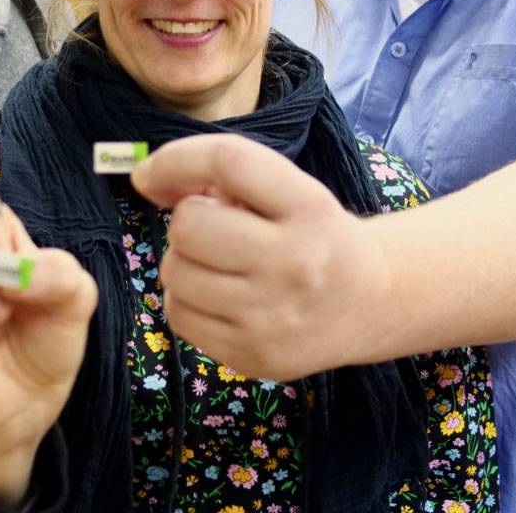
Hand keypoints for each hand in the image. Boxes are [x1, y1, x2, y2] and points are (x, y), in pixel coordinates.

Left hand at [131, 134, 390, 379]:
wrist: (368, 303)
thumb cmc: (313, 234)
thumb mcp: (291, 190)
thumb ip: (226, 176)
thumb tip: (147, 179)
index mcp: (310, 206)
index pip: (229, 162)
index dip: (174, 160)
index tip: (146, 174)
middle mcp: (296, 261)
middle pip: (189, 225)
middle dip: (187, 221)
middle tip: (214, 231)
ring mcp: (274, 316)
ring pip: (175, 272)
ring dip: (182, 262)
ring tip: (219, 265)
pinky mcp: (254, 355)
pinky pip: (178, 315)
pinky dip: (185, 300)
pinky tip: (218, 297)